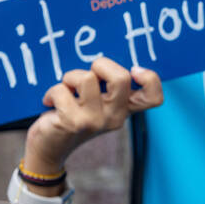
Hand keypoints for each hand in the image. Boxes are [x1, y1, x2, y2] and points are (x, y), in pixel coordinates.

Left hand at [24, 57, 163, 173]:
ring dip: (70, 77)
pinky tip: (50, 102)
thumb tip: (100, 56)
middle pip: (121, 78)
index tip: (134, 70)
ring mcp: (96, 121)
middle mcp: (115, 116)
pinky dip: (52, 92)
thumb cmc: (72, 114)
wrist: (50, 146)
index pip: (154, 97)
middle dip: (101, 65)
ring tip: (66, 89)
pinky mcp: (74, 123)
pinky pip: (62, 90)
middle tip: (88, 75)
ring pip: (87, 79)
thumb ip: (105, 85)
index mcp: (125, 109)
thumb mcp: (96, 102)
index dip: (150, 79)